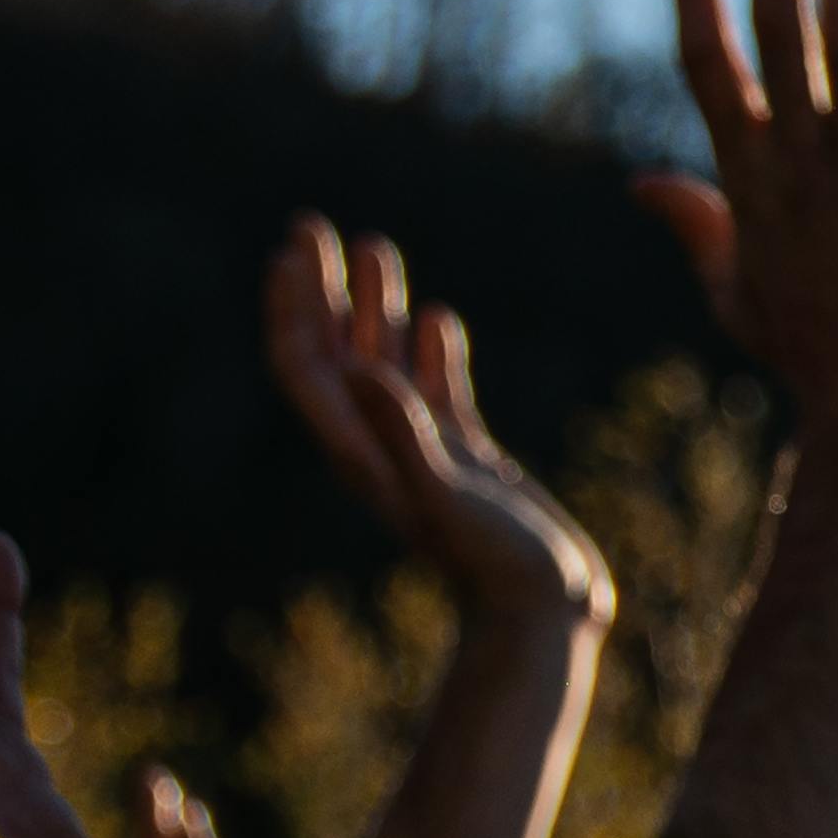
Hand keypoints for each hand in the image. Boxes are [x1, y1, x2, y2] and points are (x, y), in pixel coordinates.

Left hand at [263, 223, 615, 649]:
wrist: (546, 612)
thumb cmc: (500, 565)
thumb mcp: (449, 495)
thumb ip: (405, 434)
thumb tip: (363, 369)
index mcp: (361, 450)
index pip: (307, 365)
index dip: (292, 308)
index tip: (290, 252)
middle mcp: (382, 444)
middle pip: (335, 352)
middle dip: (321, 289)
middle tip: (312, 225)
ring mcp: (425, 450)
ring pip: (385, 362)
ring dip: (374, 305)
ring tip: (374, 246)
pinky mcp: (468, 459)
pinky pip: (437, 392)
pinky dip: (431, 351)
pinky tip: (437, 319)